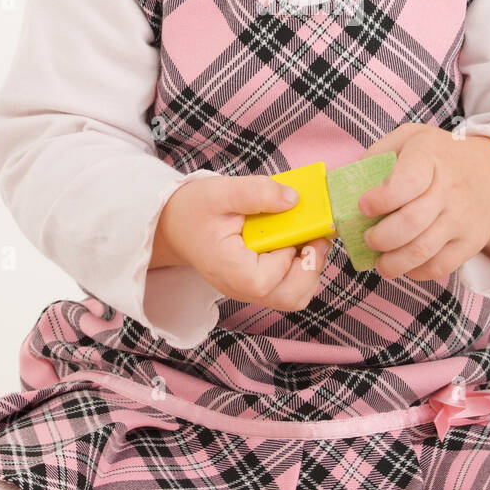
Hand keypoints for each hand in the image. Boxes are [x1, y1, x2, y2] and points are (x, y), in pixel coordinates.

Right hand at [155, 175, 333, 310]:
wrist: (173, 225)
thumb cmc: (194, 210)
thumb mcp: (222, 191)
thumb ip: (258, 193)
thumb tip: (294, 199)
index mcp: (229, 270)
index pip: (268, 280)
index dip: (290, 256)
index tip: (299, 228)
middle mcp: (240, 288)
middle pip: (291, 297)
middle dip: (312, 266)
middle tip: (316, 235)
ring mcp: (249, 290)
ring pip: (294, 296)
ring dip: (310, 268)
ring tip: (307, 238)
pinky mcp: (256, 285)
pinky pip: (287, 287)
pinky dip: (300, 267)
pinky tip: (295, 242)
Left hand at [357, 123, 489, 281]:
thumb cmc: (440, 156)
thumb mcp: (410, 138)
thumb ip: (378, 154)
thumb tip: (348, 185)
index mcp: (430, 158)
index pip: (407, 182)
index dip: (381, 199)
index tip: (364, 206)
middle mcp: (450, 189)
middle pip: (411, 223)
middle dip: (380, 238)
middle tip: (368, 238)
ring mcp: (462, 219)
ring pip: (423, 251)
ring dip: (392, 263)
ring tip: (380, 261)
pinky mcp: (471, 242)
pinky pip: (440, 267)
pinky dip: (416, 272)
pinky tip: (404, 264)